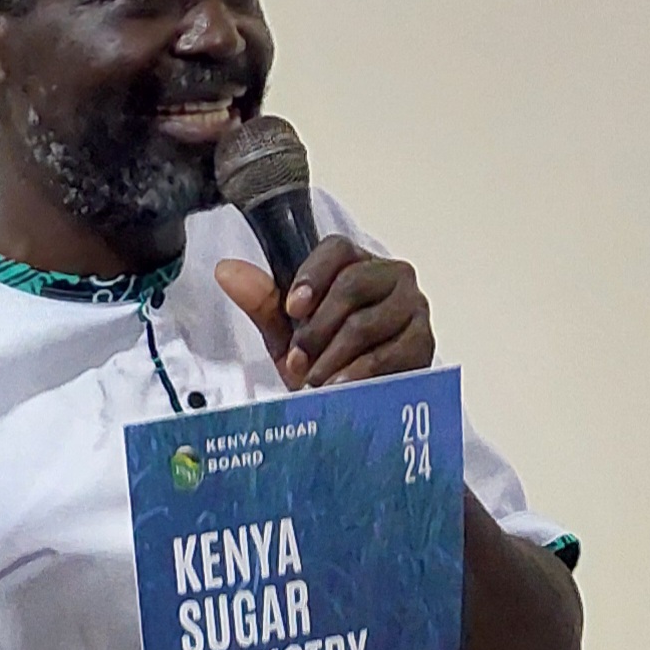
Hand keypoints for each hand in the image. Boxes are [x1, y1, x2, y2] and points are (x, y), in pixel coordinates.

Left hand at [214, 240, 434, 388]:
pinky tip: (340, 388)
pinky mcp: (423, 342)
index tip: (292, 310)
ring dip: (333, 356)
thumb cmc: (323, 358)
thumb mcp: (287, 333)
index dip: (312, 276)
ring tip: (314, 380)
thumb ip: (262, 301)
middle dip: (317, 328)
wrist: (356, 400)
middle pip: (353, 284)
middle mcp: (392, 275)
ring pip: (368, 322)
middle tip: (297, 361)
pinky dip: (359, 374)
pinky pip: (390, 354)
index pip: (337, 249)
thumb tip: (226, 270)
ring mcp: (412, 307)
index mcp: (357, 263)